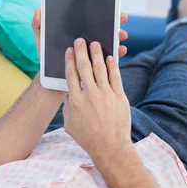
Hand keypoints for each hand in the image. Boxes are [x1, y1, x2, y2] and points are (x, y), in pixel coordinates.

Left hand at [31, 8, 129, 59]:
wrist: (50, 80)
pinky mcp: (95, 64)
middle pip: (104, 28)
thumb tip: (38, 11)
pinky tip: (120, 50)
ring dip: (117, 37)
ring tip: (121, 35)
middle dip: (115, 23)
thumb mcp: (42, 41)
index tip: (111, 9)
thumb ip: (38, 26)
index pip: (92, 19)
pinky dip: (116, 53)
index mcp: (76, 32)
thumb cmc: (47, 58)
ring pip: (108, 41)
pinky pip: (108, 58)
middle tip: (121, 19)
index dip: (103, 12)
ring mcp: (91, 52)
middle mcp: (86, 40)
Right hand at [62, 38, 131, 163]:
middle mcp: (90, 95)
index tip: (69, 51)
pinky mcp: (119, 97)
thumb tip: (68, 96)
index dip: (69, 60)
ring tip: (95, 43)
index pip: (71, 75)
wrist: (110, 147)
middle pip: (84, 68)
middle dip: (81, 51)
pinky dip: (112, 66)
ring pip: (100, 69)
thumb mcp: (69, 124)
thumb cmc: (88, 138)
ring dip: (97, 54)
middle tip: (80, 40)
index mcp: (75, 101)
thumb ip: (67, 108)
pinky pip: (115, 77)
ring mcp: (106, 95)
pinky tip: (110, 57)